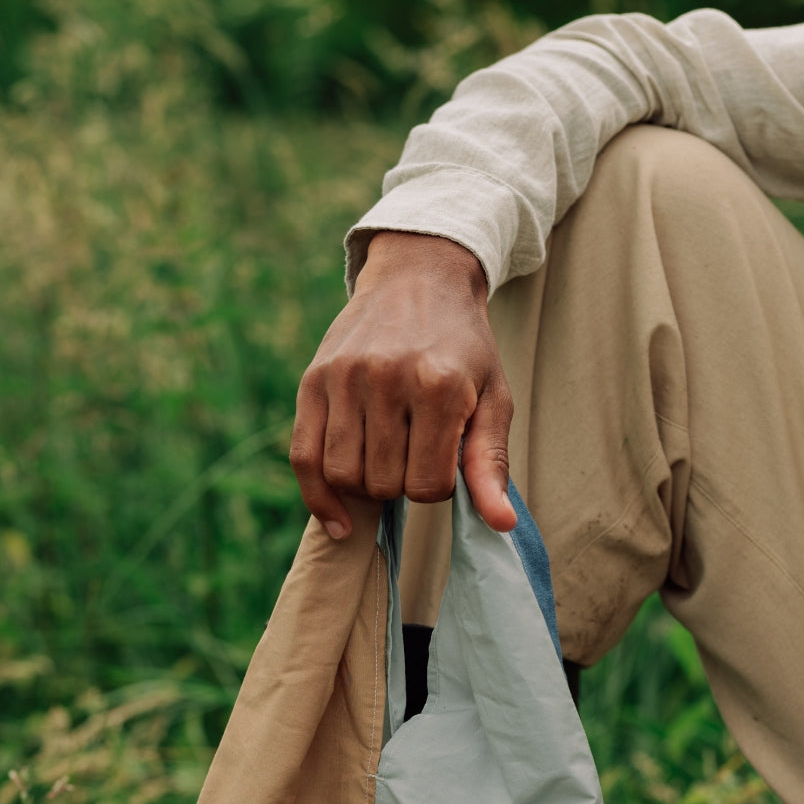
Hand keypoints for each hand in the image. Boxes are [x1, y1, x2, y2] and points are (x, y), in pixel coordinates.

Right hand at [289, 231, 516, 537]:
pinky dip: (318, 496)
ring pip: (344, 475)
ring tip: (386, 461)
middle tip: (416, 455)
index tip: (444, 464)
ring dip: (367, 486)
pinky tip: (337, 519)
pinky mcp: (313, 379)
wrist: (419, 279)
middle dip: (403, 484)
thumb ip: (490, 462)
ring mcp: (344, 378)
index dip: (438, 488)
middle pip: (384, 483)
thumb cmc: (463, 347)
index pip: (428, 484)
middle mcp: (386, 379)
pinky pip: (304, 457)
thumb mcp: (493, 397)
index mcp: (437, 386)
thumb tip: (500, 524)